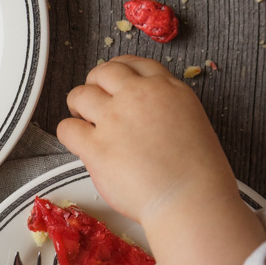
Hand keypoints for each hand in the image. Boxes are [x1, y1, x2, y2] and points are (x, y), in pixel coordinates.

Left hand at [57, 56, 264, 264]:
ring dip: (78, 106)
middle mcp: (137, 96)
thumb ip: (165, 107)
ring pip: (79, 95)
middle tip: (94, 102)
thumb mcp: (192, 121)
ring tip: (83, 120)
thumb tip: (144, 111)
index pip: (133, 64)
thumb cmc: (199, 174)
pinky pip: (66, 128)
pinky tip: (80, 144)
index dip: (118, 71)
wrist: (190, 200)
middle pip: (103, 73)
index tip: (111, 81)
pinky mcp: (95, 146)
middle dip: (95, 84)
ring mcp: (114, 119)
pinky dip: (69, 134)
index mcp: (166, 88)